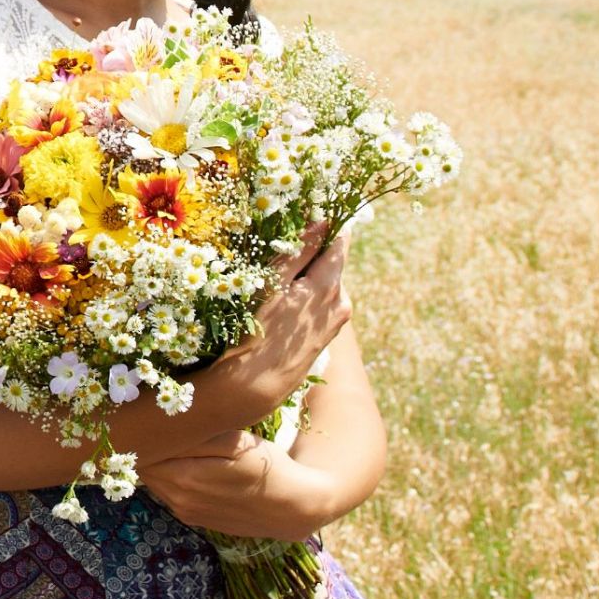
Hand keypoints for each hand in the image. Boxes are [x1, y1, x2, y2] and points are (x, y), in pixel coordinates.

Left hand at [137, 430, 341, 541]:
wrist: (293, 507)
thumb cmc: (266, 467)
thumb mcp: (235, 442)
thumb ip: (195, 437)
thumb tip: (161, 428)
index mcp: (184, 479)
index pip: (142, 453)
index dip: (143, 435)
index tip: (148, 417)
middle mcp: (179, 500)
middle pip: (145, 468)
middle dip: (148, 448)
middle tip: (157, 424)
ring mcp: (186, 513)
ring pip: (155, 482)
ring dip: (159, 463)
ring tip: (174, 442)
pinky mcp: (195, 519)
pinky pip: (169, 493)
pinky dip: (171, 477)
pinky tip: (188, 463)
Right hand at [230, 220, 351, 411]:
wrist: (257, 385)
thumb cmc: (257, 329)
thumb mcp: (273, 283)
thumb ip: (299, 251)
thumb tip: (322, 221)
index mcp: (331, 285)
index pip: (341, 243)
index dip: (329, 225)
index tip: (311, 213)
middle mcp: (341, 303)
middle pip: (332, 264)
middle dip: (312, 254)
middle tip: (281, 252)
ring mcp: (335, 322)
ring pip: (325, 285)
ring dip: (307, 278)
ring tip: (276, 285)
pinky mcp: (325, 336)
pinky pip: (320, 304)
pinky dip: (305, 297)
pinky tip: (281, 308)